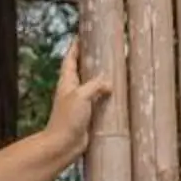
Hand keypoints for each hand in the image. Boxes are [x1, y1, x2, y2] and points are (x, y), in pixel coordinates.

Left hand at [43, 39, 110, 167]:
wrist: (63, 145)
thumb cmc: (67, 119)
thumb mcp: (81, 96)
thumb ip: (95, 85)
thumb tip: (108, 83)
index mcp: (67, 82)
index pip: (70, 59)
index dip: (75, 47)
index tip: (81, 35)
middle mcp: (72, 91)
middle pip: (81, 71)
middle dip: (90, 60)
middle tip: (102, 49)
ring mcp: (80, 103)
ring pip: (91, 86)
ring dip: (100, 78)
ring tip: (114, 69)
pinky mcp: (87, 115)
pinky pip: (98, 101)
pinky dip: (106, 96)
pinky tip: (117, 95)